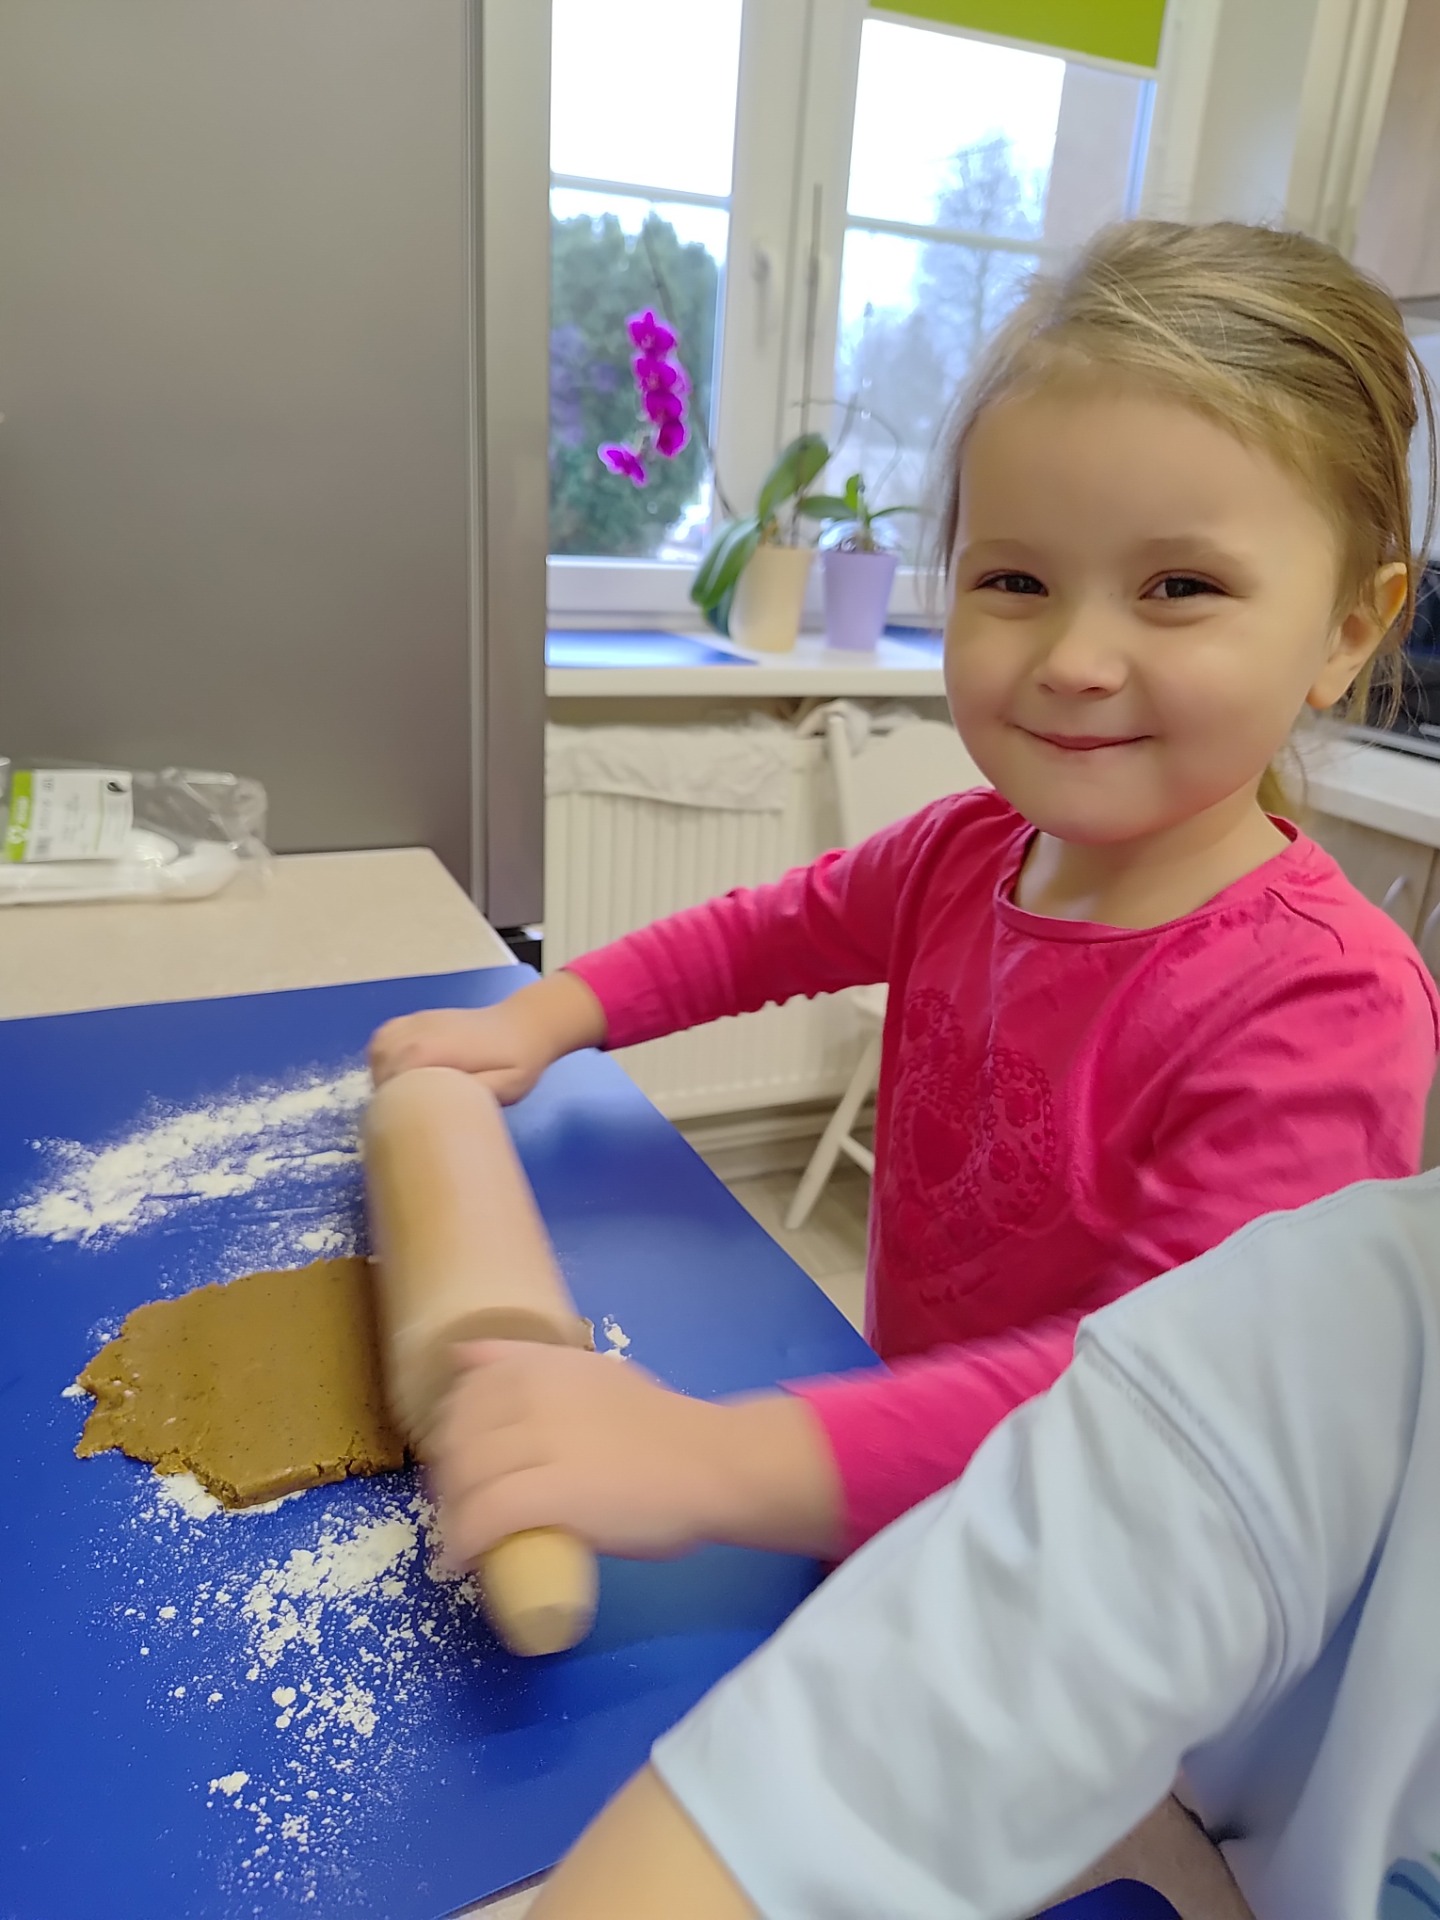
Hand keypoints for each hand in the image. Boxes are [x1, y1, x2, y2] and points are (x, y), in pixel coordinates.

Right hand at [368, 972, 606, 1100]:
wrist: (527, 1024)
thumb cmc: (518, 1061)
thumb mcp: (502, 1089)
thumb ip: (468, 1096)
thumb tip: (436, 1110)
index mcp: (432, 1049)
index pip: (390, 1078)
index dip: (390, 1103)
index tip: (402, 1123)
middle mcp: (417, 1031)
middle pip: (379, 1063)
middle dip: (384, 1090)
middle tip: (403, 1114)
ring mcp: (417, 1020)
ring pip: (378, 1048)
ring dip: (380, 1071)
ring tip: (399, 1094)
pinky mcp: (419, 1018)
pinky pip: (387, 1036)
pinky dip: (384, 1054)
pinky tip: (398, 1072)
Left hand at [429, 1341, 844, 1565]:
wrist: (712, 1463)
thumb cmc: (659, 1424)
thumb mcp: (591, 1371)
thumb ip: (533, 1363)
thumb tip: (465, 1356)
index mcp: (542, 1366)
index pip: (465, 1398)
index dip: (451, 1437)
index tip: (462, 1465)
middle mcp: (534, 1395)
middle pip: (459, 1442)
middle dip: (446, 1481)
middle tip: (459, 1510)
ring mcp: (542, 1443)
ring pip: (466, 1481)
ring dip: (450, 1517)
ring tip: (460, 1540)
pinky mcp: (553, 1494)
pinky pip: (485, 1517)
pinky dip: (462, 1543)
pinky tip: (458, 1562)